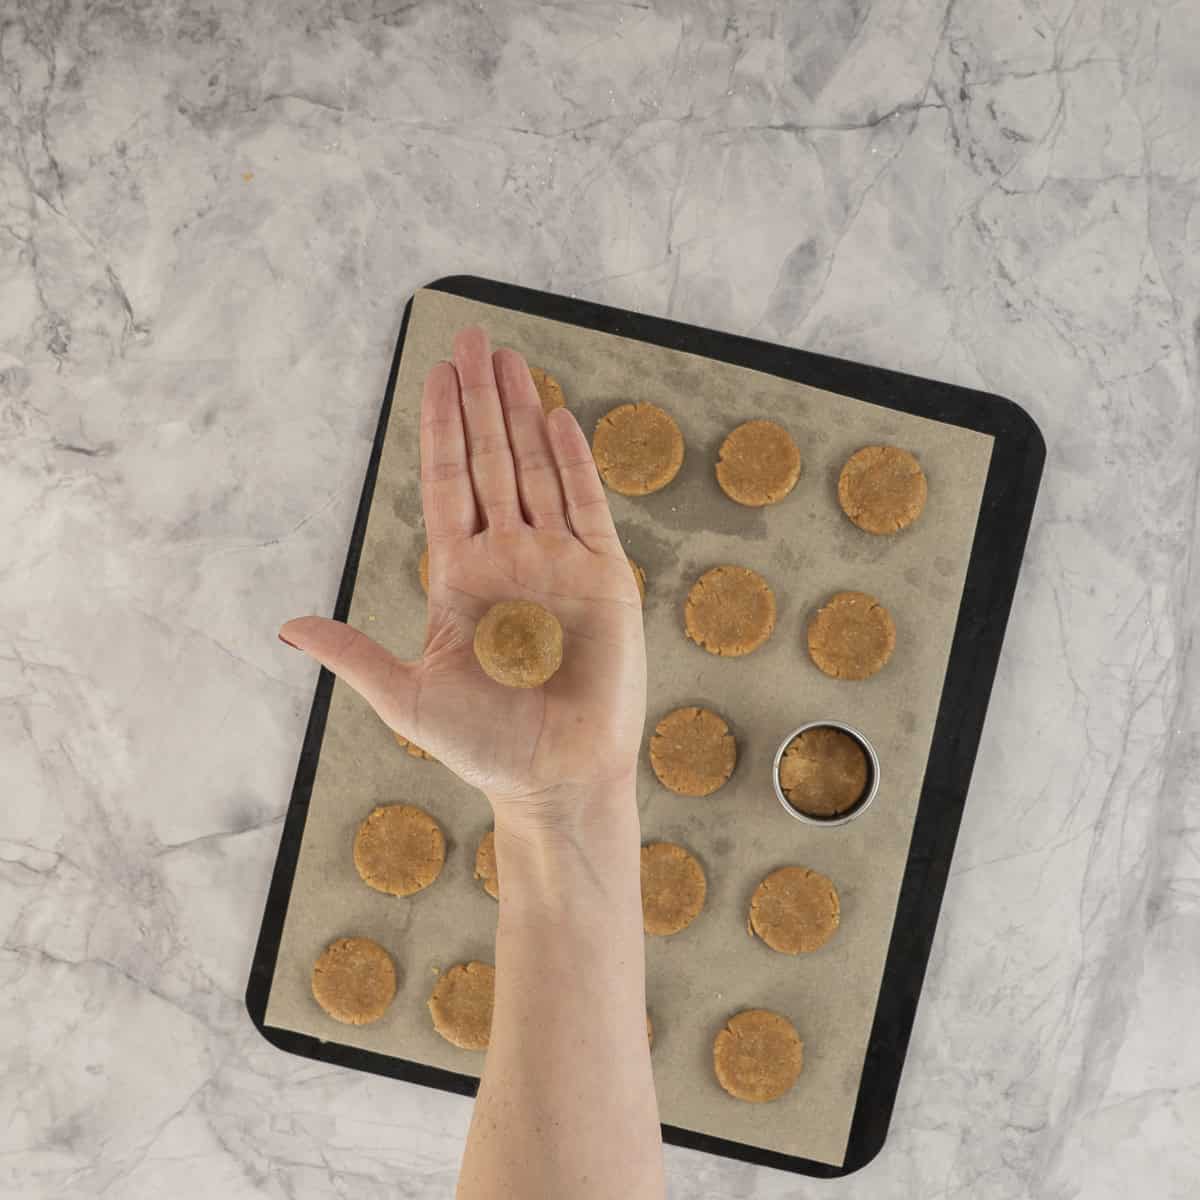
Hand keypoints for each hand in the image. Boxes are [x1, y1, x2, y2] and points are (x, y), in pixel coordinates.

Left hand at [279, 327, 646, 824]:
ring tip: (510, 359)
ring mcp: (557, 561)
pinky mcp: (603, 576)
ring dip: (523, 413)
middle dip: (481, 399)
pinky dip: (574, 461)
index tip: (435, 375)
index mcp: (461, 574)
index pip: (447, 483)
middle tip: (474, 337)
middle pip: (491, 460)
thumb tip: (288, 626)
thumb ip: (355, 654)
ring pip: (538, 469)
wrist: (556, 776)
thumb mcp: (407, 696)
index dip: (440, 428)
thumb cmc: (485, 745)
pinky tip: (557, 417)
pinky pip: (586, 505)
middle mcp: (509, 557)